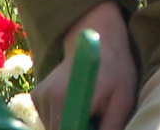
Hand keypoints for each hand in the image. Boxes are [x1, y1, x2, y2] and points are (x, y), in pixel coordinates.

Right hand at [32, 1, 138, 129]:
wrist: (99, 38)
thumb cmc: (115, 70)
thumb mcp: (122, 100)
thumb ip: (110, 127)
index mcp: (65, 99)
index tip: (92, 124)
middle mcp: (46, 98)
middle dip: (77, 128)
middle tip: (95, 118)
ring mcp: (39, 96)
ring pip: (53, 128)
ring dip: (70, 125)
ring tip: (89, 110)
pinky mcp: (37, 96)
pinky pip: (49, 120)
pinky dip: (63, 119)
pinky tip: (78, 105)